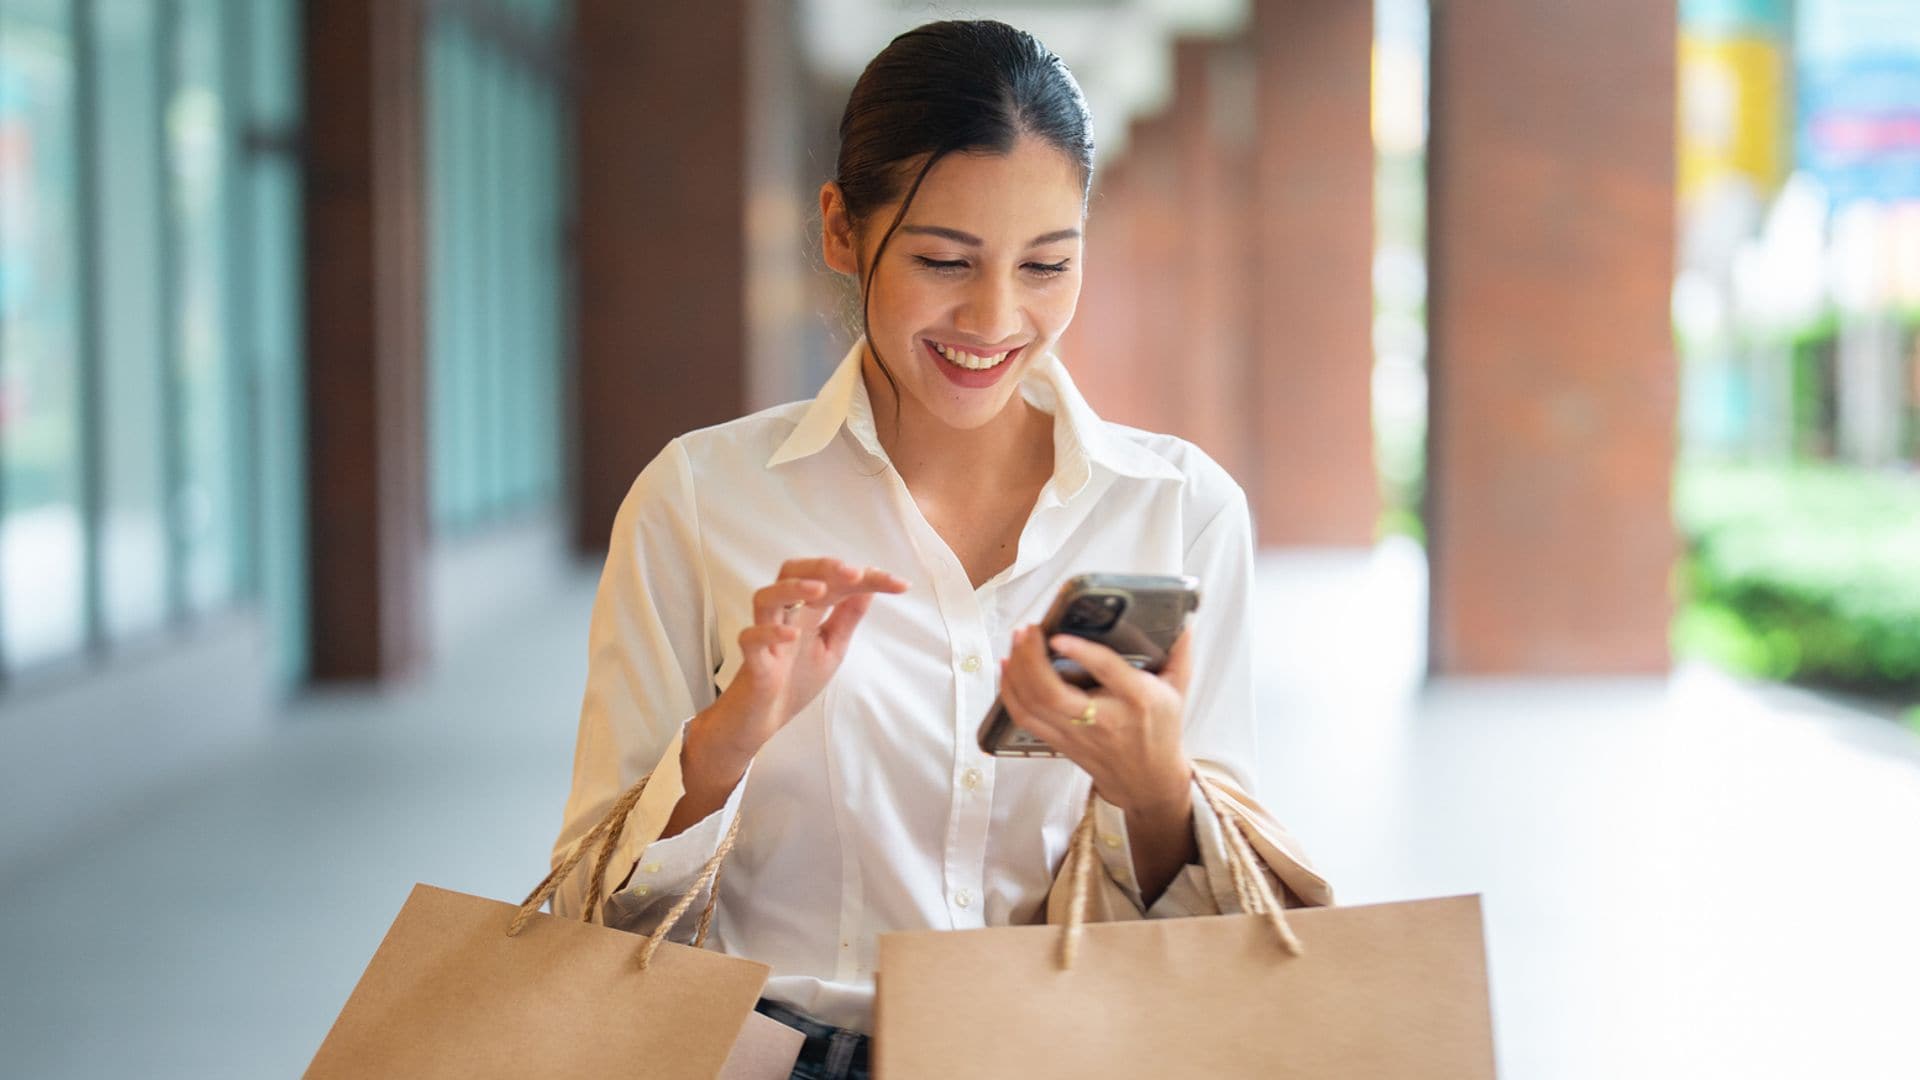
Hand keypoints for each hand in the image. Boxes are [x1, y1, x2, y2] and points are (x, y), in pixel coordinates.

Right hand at [689, 558, 908, 781]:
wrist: (764, 720)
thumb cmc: (794, 680)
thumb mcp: (833, 646)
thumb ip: (848, 617)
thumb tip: (870, 586)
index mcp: (807, 611)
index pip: (833, 581)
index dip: (867, 579)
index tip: (899, 584)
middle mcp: (785, 616)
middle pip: (791, 572)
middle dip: (821, 567)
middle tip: (853, 573)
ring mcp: (766, 637)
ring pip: (766, 598)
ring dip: (792, 589)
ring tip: (820, 590)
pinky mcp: (753, 662)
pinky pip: (750, 638)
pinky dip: (770, 632)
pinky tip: (792, 634)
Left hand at [995, 624, 1195, 813]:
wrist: (1148, 781)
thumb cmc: (1162, 731)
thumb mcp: (1178, 691)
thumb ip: (1180, 654)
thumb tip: (1184, 621)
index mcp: (1138, 700)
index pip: (1106, 672)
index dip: (1081, 651)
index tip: (1058, 634)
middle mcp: (1103, 719)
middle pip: (1053, 693)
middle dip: (1031, 659)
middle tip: (1028, 631)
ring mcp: (1077, 735)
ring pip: (1033, 706)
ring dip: (1016, 672)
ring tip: (1016, 641)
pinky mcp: (1060, 743)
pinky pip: (1025, 719)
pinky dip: (1010, 692)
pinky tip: (1008, 667)